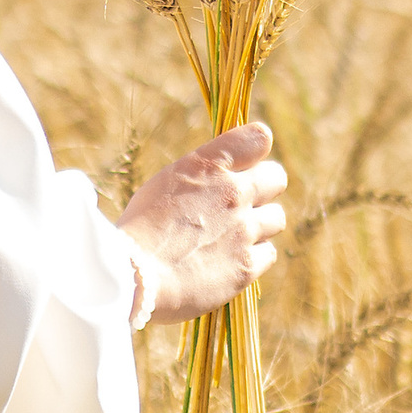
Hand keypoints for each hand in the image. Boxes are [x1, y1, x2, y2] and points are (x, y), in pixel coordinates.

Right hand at [118, 119, 286, 327]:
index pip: (259, 138)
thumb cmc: (141, 226)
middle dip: (264, 187)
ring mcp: (244, 230)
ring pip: (276, 217)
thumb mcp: (168, 181)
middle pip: (277, 178)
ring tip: (234, 234)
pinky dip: (254, 255)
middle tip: (243, 202)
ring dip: (260, 223)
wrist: (134, 274)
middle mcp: (233, 192)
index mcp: (208, 164)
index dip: (254, 148)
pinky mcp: (247, 265)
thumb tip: (226, 173)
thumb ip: (204, 173)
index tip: (245, 160)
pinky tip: (231, 259)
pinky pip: (269, 253)